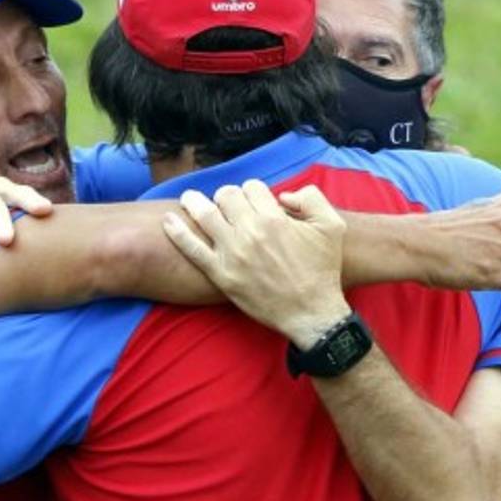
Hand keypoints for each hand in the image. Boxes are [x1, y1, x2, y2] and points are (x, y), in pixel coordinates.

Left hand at [163, 180, 351, 347]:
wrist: (312, 312)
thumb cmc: (322, 269)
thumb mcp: (332, 226)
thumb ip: (312, 198)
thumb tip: (284, 196)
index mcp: (274, 218)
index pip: (251, 187)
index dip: (253, 192)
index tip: (254, 203)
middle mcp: (249, 232)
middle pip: (225, 196)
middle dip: (227, 196)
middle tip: (229, 206)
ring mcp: (232, 254)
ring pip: (205, 215)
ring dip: (195, 203)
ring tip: (190, 200)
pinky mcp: (221, 275)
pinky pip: (192, 249)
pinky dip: (177, 232)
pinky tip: (168, 221)